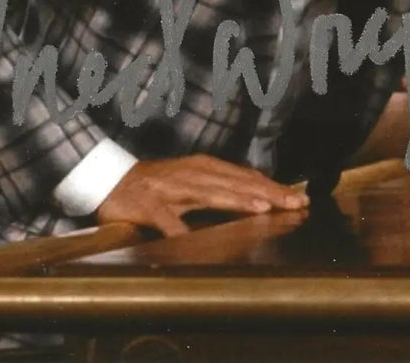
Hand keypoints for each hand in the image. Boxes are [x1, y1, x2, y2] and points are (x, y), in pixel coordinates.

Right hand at [95, 155, 308, 236]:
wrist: (110, 179)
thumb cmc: (158, 185)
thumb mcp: (194, 183)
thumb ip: (222, 189)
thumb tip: (258, 198)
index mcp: (206, 169)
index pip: (247, 178)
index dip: (273, 188)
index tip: (299, 198)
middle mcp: (194, 175)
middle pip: (237, 183)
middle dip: (267, 193)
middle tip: (294, 203)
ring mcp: (171, 189)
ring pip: (210, 193)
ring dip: (237, 200)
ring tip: (261, 209)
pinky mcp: (148, 205)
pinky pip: (165, 220)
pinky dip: (178, 228)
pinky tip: (190, 239)